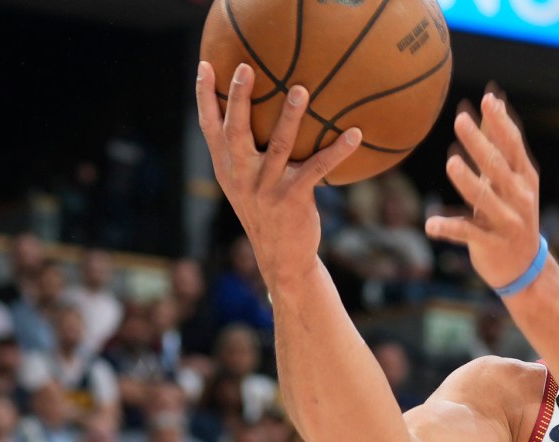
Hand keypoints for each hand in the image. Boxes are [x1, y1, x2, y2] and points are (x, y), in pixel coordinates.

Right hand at [193, 61, 362, 283]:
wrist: (281, 258)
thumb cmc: (266, 213)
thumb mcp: (244, 185)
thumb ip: (242, 154)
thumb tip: (251, 114)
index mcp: (227, 168)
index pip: (209, 127)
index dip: (205, 96)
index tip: (204, 64)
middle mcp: (242, 176)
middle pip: (236, 131)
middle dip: (238, 98)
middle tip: (245, 68)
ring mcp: (266, 188)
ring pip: (279, 146)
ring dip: (290, 116)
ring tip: (300, 90)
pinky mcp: (293, 198)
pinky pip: (318, 168)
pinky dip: (337, 150)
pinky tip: (354, 134)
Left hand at [425, 91, 545, 289]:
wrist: (525, 266)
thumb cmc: (512, 213)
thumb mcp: (512, 180)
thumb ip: (501, 144)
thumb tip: (493, 100)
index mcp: (524, 178)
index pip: (514, 146)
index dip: (501, 123)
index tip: (487, 99)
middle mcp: (519, 198)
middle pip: (497, 167)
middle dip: (479, 143)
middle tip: (460, 119)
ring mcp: (507, 222)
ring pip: (484, 199)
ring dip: (468, 181)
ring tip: (452, 163)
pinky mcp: (491, 244)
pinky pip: (467, 234)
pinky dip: (448, 228)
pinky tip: (430, 224)